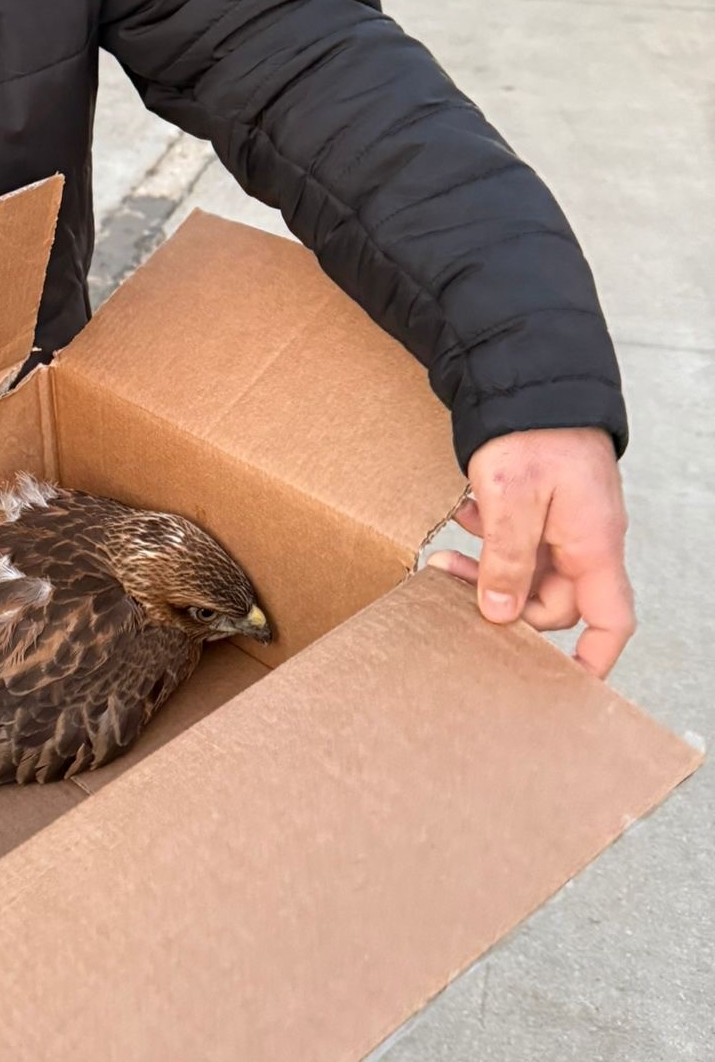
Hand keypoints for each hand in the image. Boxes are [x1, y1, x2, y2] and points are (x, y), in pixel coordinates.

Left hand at [427, 427, 634, 679]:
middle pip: (555, 601)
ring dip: (489, 569)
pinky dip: (490, 538)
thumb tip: (498, 613)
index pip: (612, 620)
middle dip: (504, 602)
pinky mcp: (545, 506)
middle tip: (452, 583)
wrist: (530, 377)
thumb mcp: (512, 500)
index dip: (593, 658)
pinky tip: (466, 518)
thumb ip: (507, 560)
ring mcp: (567, 523)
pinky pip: (520, 540)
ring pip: (529, 571)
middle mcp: (586, 539)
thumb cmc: (534, 431)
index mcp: (594, 544)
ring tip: (448, 556)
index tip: (564, 684)